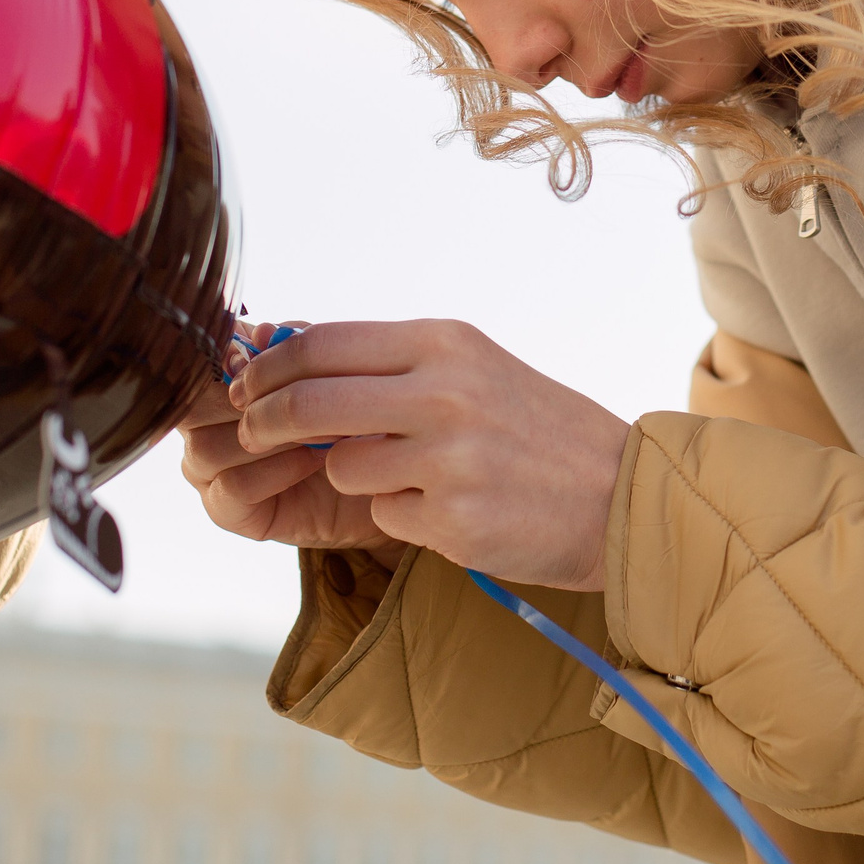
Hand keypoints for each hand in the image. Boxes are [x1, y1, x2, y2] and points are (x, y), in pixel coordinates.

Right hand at [179, 358, 405, 565]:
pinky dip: (277, 470)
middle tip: (307, 398)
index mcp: (217, 382)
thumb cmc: (347, 419)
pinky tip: (315, 461)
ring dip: (271, 437)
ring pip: (207, 448)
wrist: (377, 480)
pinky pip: (232, 486)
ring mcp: (209, 470)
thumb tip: (264, 332)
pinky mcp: (227, 510)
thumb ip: (295, 350)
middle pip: (191, 405)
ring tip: (322, 432)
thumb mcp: (328, 374)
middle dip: (251, 400)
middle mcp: (202, 425)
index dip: (226, 355)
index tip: (265, 355)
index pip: (196, 361)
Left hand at [228, 320, 629, 589]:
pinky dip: (399, 516)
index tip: (246, 387)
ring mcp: (448, 459)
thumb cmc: (532, 426)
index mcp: (443, 342)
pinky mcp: (452, 520)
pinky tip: (449, 508)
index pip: (321, 344)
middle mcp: (443, 393)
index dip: (268, 368)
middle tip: (252, 435)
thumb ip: (387, 363)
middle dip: (262, 423)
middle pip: (308, 403)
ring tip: (413, 475)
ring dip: (355, 476)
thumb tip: (284, 356)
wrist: (617, 492)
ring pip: (341, 467)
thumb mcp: (469, 367)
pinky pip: (382, 516)